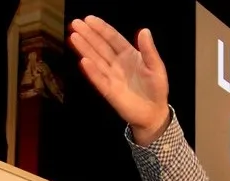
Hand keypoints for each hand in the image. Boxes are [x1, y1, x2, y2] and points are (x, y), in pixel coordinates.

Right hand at [68, 15, 169, 144]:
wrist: (154, 112)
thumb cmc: (156, 88)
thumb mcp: (156, 66)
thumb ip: (149, 50)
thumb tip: (144, 30)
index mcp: (128, 55)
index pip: (113, 38)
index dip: (102, 29)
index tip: (89, 19)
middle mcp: (117, 63)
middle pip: (100, 46)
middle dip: (88, 35)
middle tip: (75, 23)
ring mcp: (111, 77)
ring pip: (96, 60)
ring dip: (85, 49)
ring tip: (74, 37)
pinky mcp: (109, 91)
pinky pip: (99, 80)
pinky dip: (92, 71)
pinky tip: (83, 61)